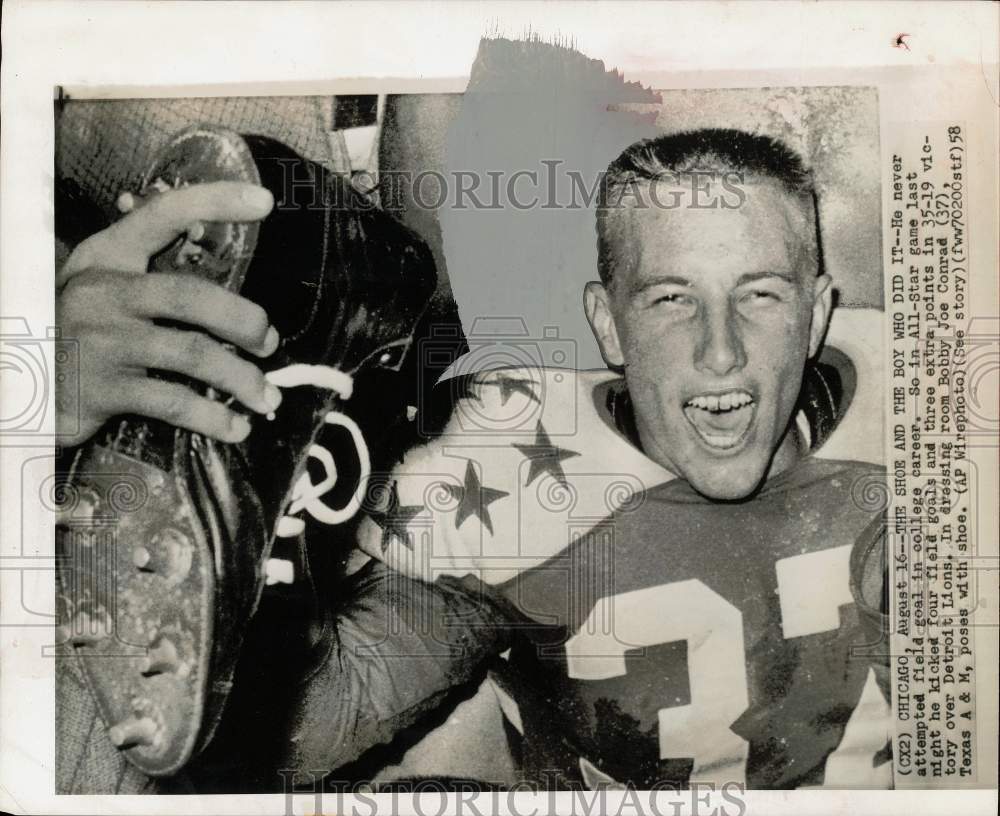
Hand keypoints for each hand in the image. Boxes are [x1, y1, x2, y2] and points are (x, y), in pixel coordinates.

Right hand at [57, 181, 279, 447]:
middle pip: (192, 295)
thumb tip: (235, 299)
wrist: (19, 382)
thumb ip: (154, 276)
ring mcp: (102, 341)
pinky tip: (237, 428)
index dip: (215, 201)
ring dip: (241, 378)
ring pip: (192, 354)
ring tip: (266, 398)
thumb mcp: (104, 289)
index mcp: (109, 258)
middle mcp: (104, 292)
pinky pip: (172, 402)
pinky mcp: (102, 389)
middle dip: (244, 320)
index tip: (265, 201)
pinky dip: (213, 418)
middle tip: (268, 343)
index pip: (163, 215)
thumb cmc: (77, 331)